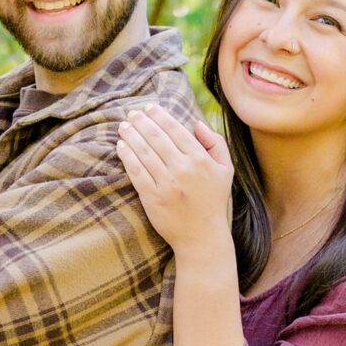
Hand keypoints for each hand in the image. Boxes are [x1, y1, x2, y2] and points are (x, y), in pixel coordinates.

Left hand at [116, 102, 233, 254]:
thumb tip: (197, 123)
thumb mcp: (225, 170)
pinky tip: (121, 146)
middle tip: (131, 114)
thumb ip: (215, 143)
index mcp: (200, 160)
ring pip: (144, 152)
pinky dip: (127, 157)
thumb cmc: (213, 201)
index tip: (149, 108)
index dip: (160, 116)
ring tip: (123, 126)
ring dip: (131, 135)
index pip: (176, 130)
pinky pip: (136, 172)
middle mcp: (183, 169)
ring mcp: (167, 184)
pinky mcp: (152, 198)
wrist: (202, 237)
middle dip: (141, 122)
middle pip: (156, 137)